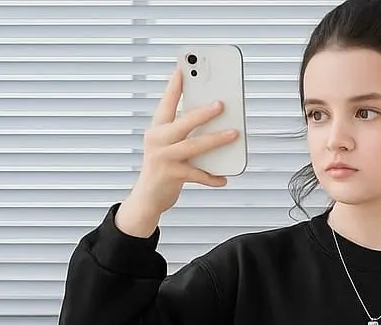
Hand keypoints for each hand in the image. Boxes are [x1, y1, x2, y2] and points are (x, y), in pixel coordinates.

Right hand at [126, 65, 240, 222]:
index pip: (166, 103)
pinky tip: (223, 178)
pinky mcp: (172, 176)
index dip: (174, 86)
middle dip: (204, 112)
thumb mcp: (166, 147)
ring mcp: (164, 158)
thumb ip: (182, 135)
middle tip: (221, 104)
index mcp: (157, 129)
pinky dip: (212, 177)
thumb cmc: (161, 169)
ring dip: (216, 139)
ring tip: (233, 133)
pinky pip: (198, 175)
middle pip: (184, 122)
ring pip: (195, 145)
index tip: (182, 69)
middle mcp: (158, 140)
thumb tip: (210, 127)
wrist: (146, 198)